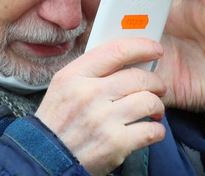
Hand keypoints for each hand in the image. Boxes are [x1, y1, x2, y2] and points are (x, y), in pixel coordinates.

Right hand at [35, 38, 166, 175]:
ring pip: (149, 101)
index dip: (142, 47)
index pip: (116, 51)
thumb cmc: (58, 120)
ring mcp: (103, 120)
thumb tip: (127, 58)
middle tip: (157, 87)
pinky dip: (157, 130)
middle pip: (138, 77)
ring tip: (154, 110)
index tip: (155, 49)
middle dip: (155, 82)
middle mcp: (88, 94)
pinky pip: (151, 130)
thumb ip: (90, 70)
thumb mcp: (63, 86)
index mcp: (74, 76)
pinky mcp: (115, 144)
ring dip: (158, 106)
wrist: (46, 158)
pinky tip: (151, 129)